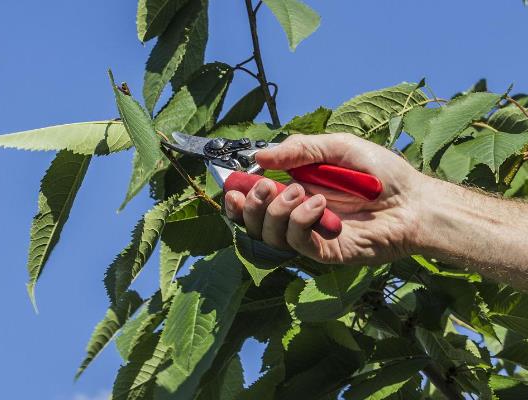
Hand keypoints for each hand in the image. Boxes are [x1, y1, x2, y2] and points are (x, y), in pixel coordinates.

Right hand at [224, 133, 428, 264]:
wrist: (415, 201)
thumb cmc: (381, 174)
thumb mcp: (337, 147)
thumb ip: (299, 149)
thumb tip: (259, 156)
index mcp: (296, 191)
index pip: (256, 202)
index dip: (238, 199)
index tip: (231, 188)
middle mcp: (298, 216)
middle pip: (255, 223)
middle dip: (251, 207)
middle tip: (263, 188)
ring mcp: (312, 236)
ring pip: (272, 236)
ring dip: (276, 212)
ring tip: (299, 192)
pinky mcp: (326, 251)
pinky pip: (298, 243)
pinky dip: (300, 221)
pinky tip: (318, 204)